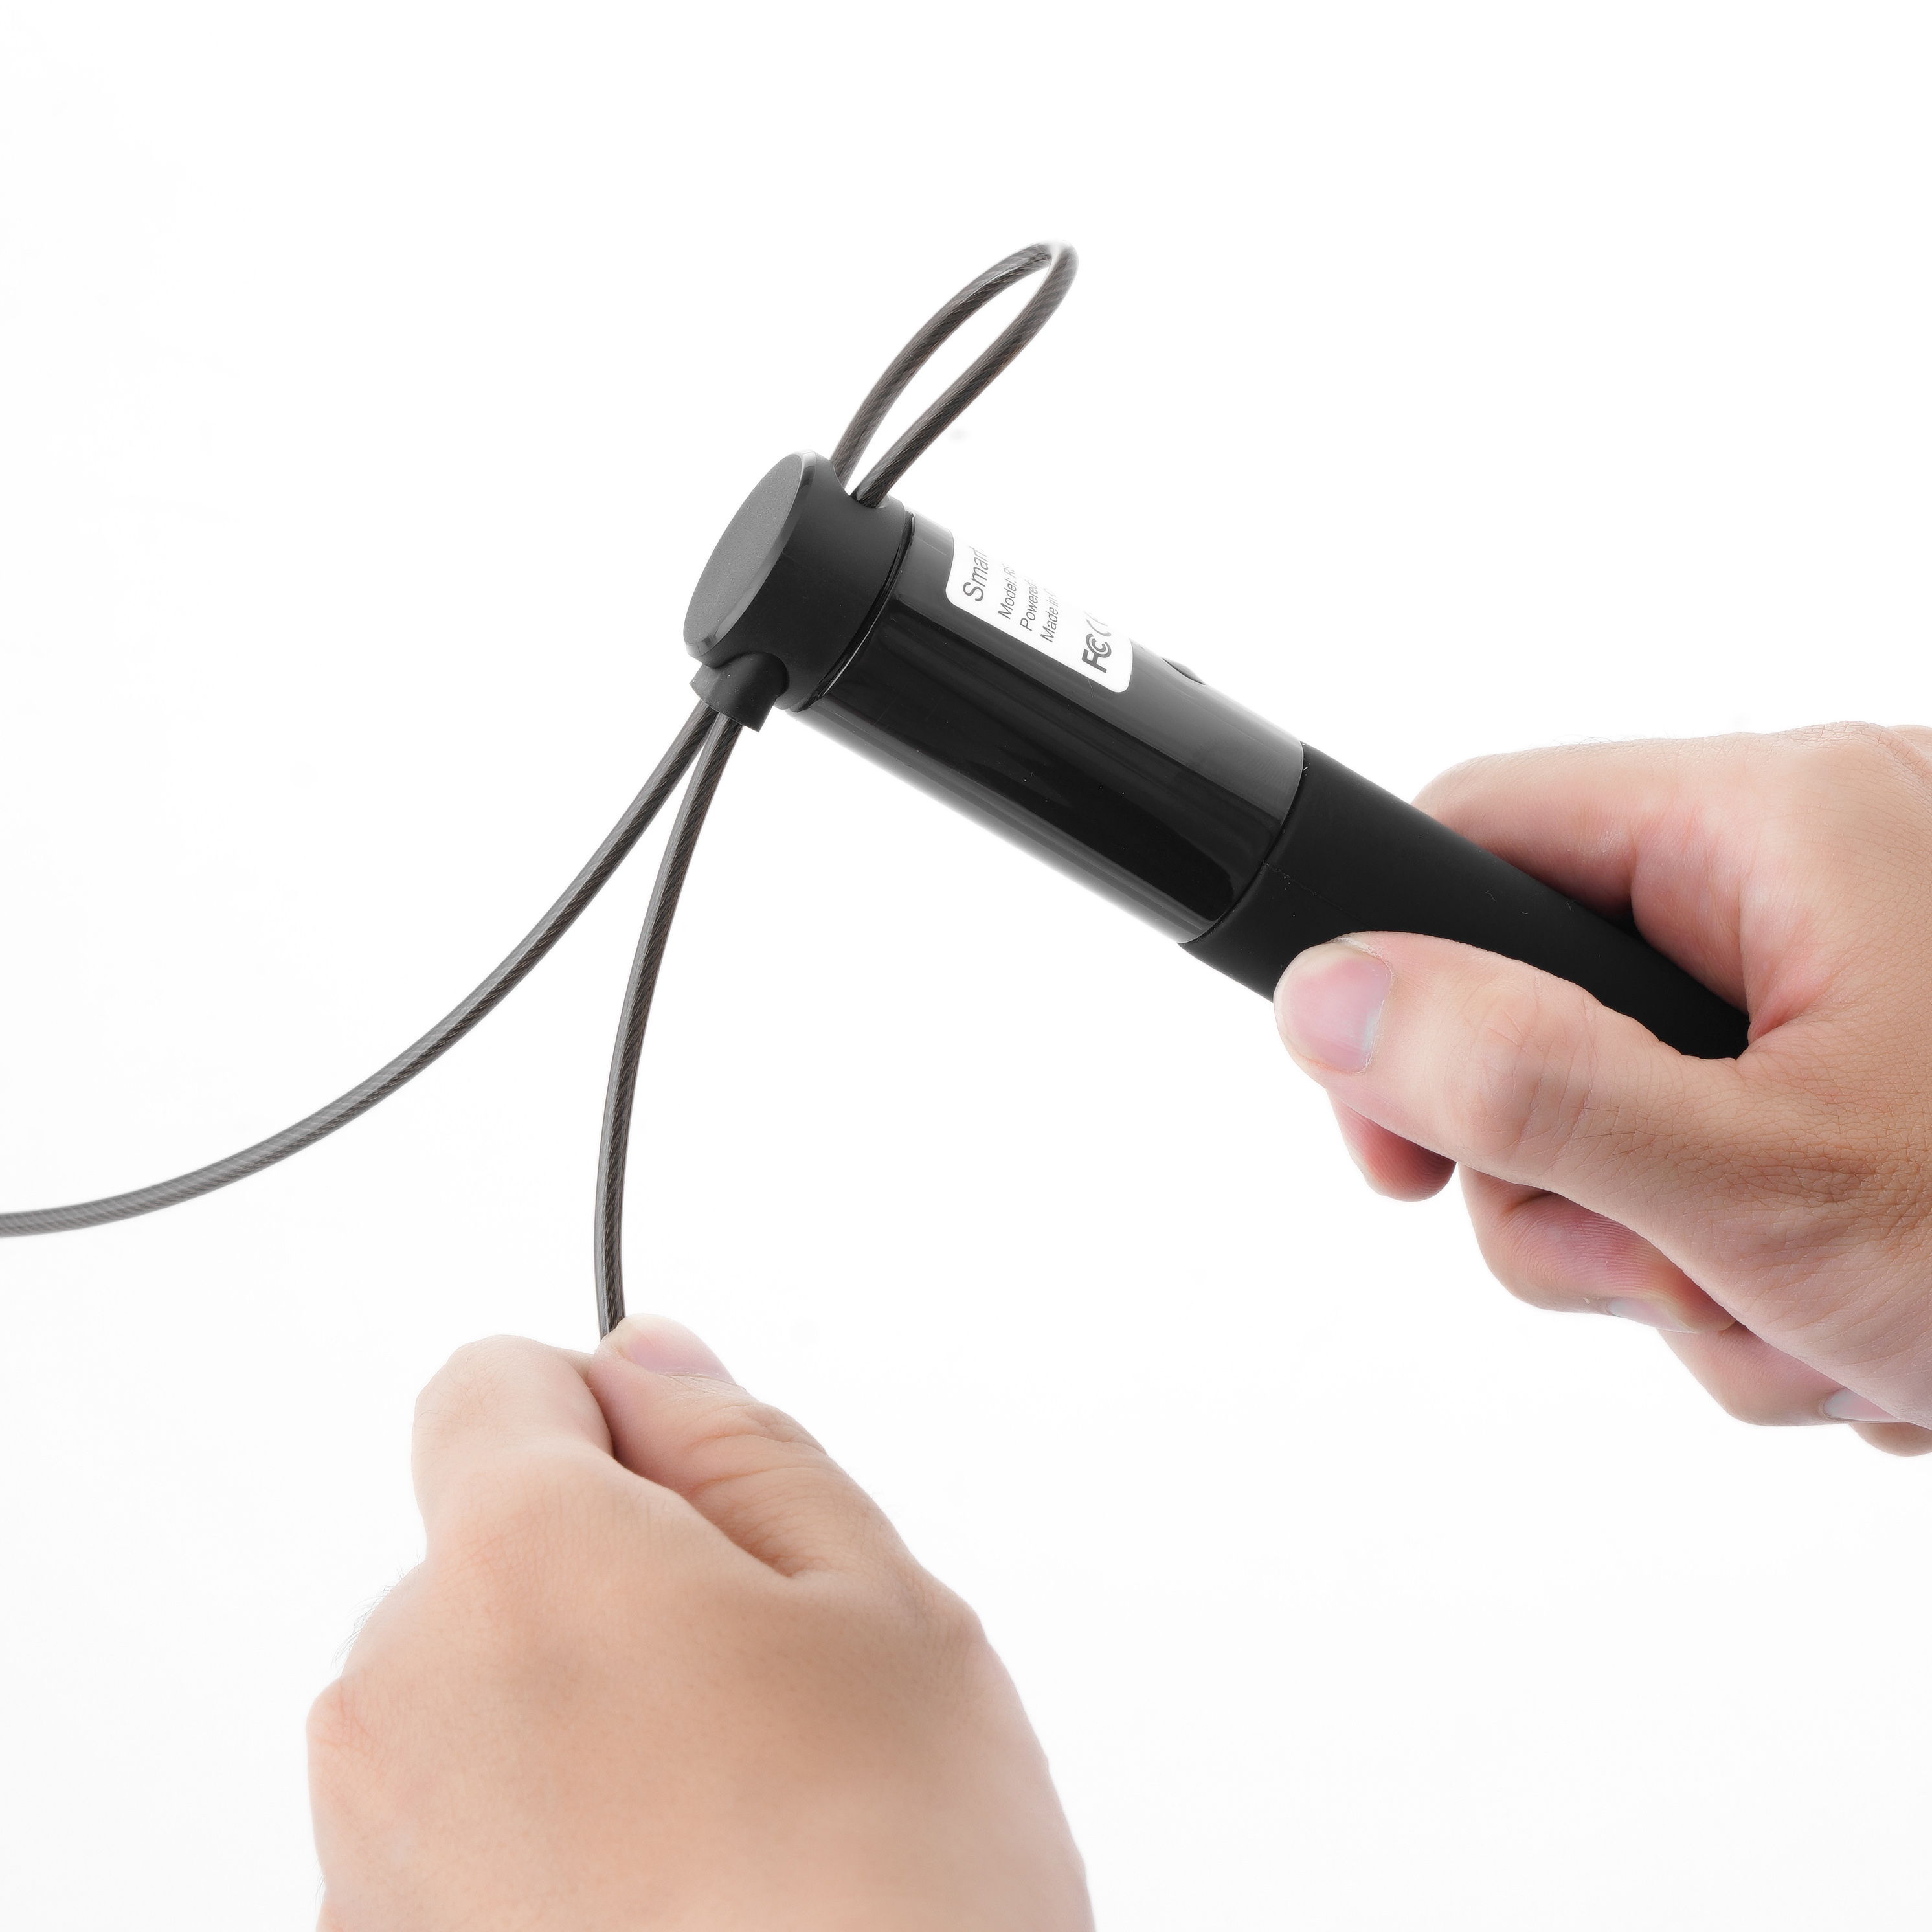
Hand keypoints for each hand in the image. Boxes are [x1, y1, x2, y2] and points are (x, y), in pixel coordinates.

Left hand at [308, 1321, 1091, 1929]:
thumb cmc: (888, 1888)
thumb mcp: (881, 1600)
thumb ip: (739, 1446)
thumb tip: (650, 1364)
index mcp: (520, 1560)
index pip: (493, 1386)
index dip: (610, 1415)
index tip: (693, 1494)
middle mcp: (399, 1695)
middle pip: (483, 1551)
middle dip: (603, 1579)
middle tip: (757, 1692)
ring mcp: (369, 1852)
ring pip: (471, 1697)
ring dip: (570, 1717)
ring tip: (722, 1824)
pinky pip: (447, 1833)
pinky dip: (534, 1841)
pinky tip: (664, 1906)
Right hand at [1274, 724, 1931, 1456]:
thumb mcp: (1764, 1185)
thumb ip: (1521, 1085)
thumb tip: (1321, 998)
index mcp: (1782, 824)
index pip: (1474, 832)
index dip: (1388, 985)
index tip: (1392, 1148)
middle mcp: (1820, 876)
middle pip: (1544, 1010)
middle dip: (1580, 1192)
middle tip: (1675, 1266)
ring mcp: (1858, 983)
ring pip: (1634, 1125)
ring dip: (1682, 1265)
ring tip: (1820, 1319)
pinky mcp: (1884, 1077)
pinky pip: (1725, 1170)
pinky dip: (1761, 1273)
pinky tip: (1866, 1320)